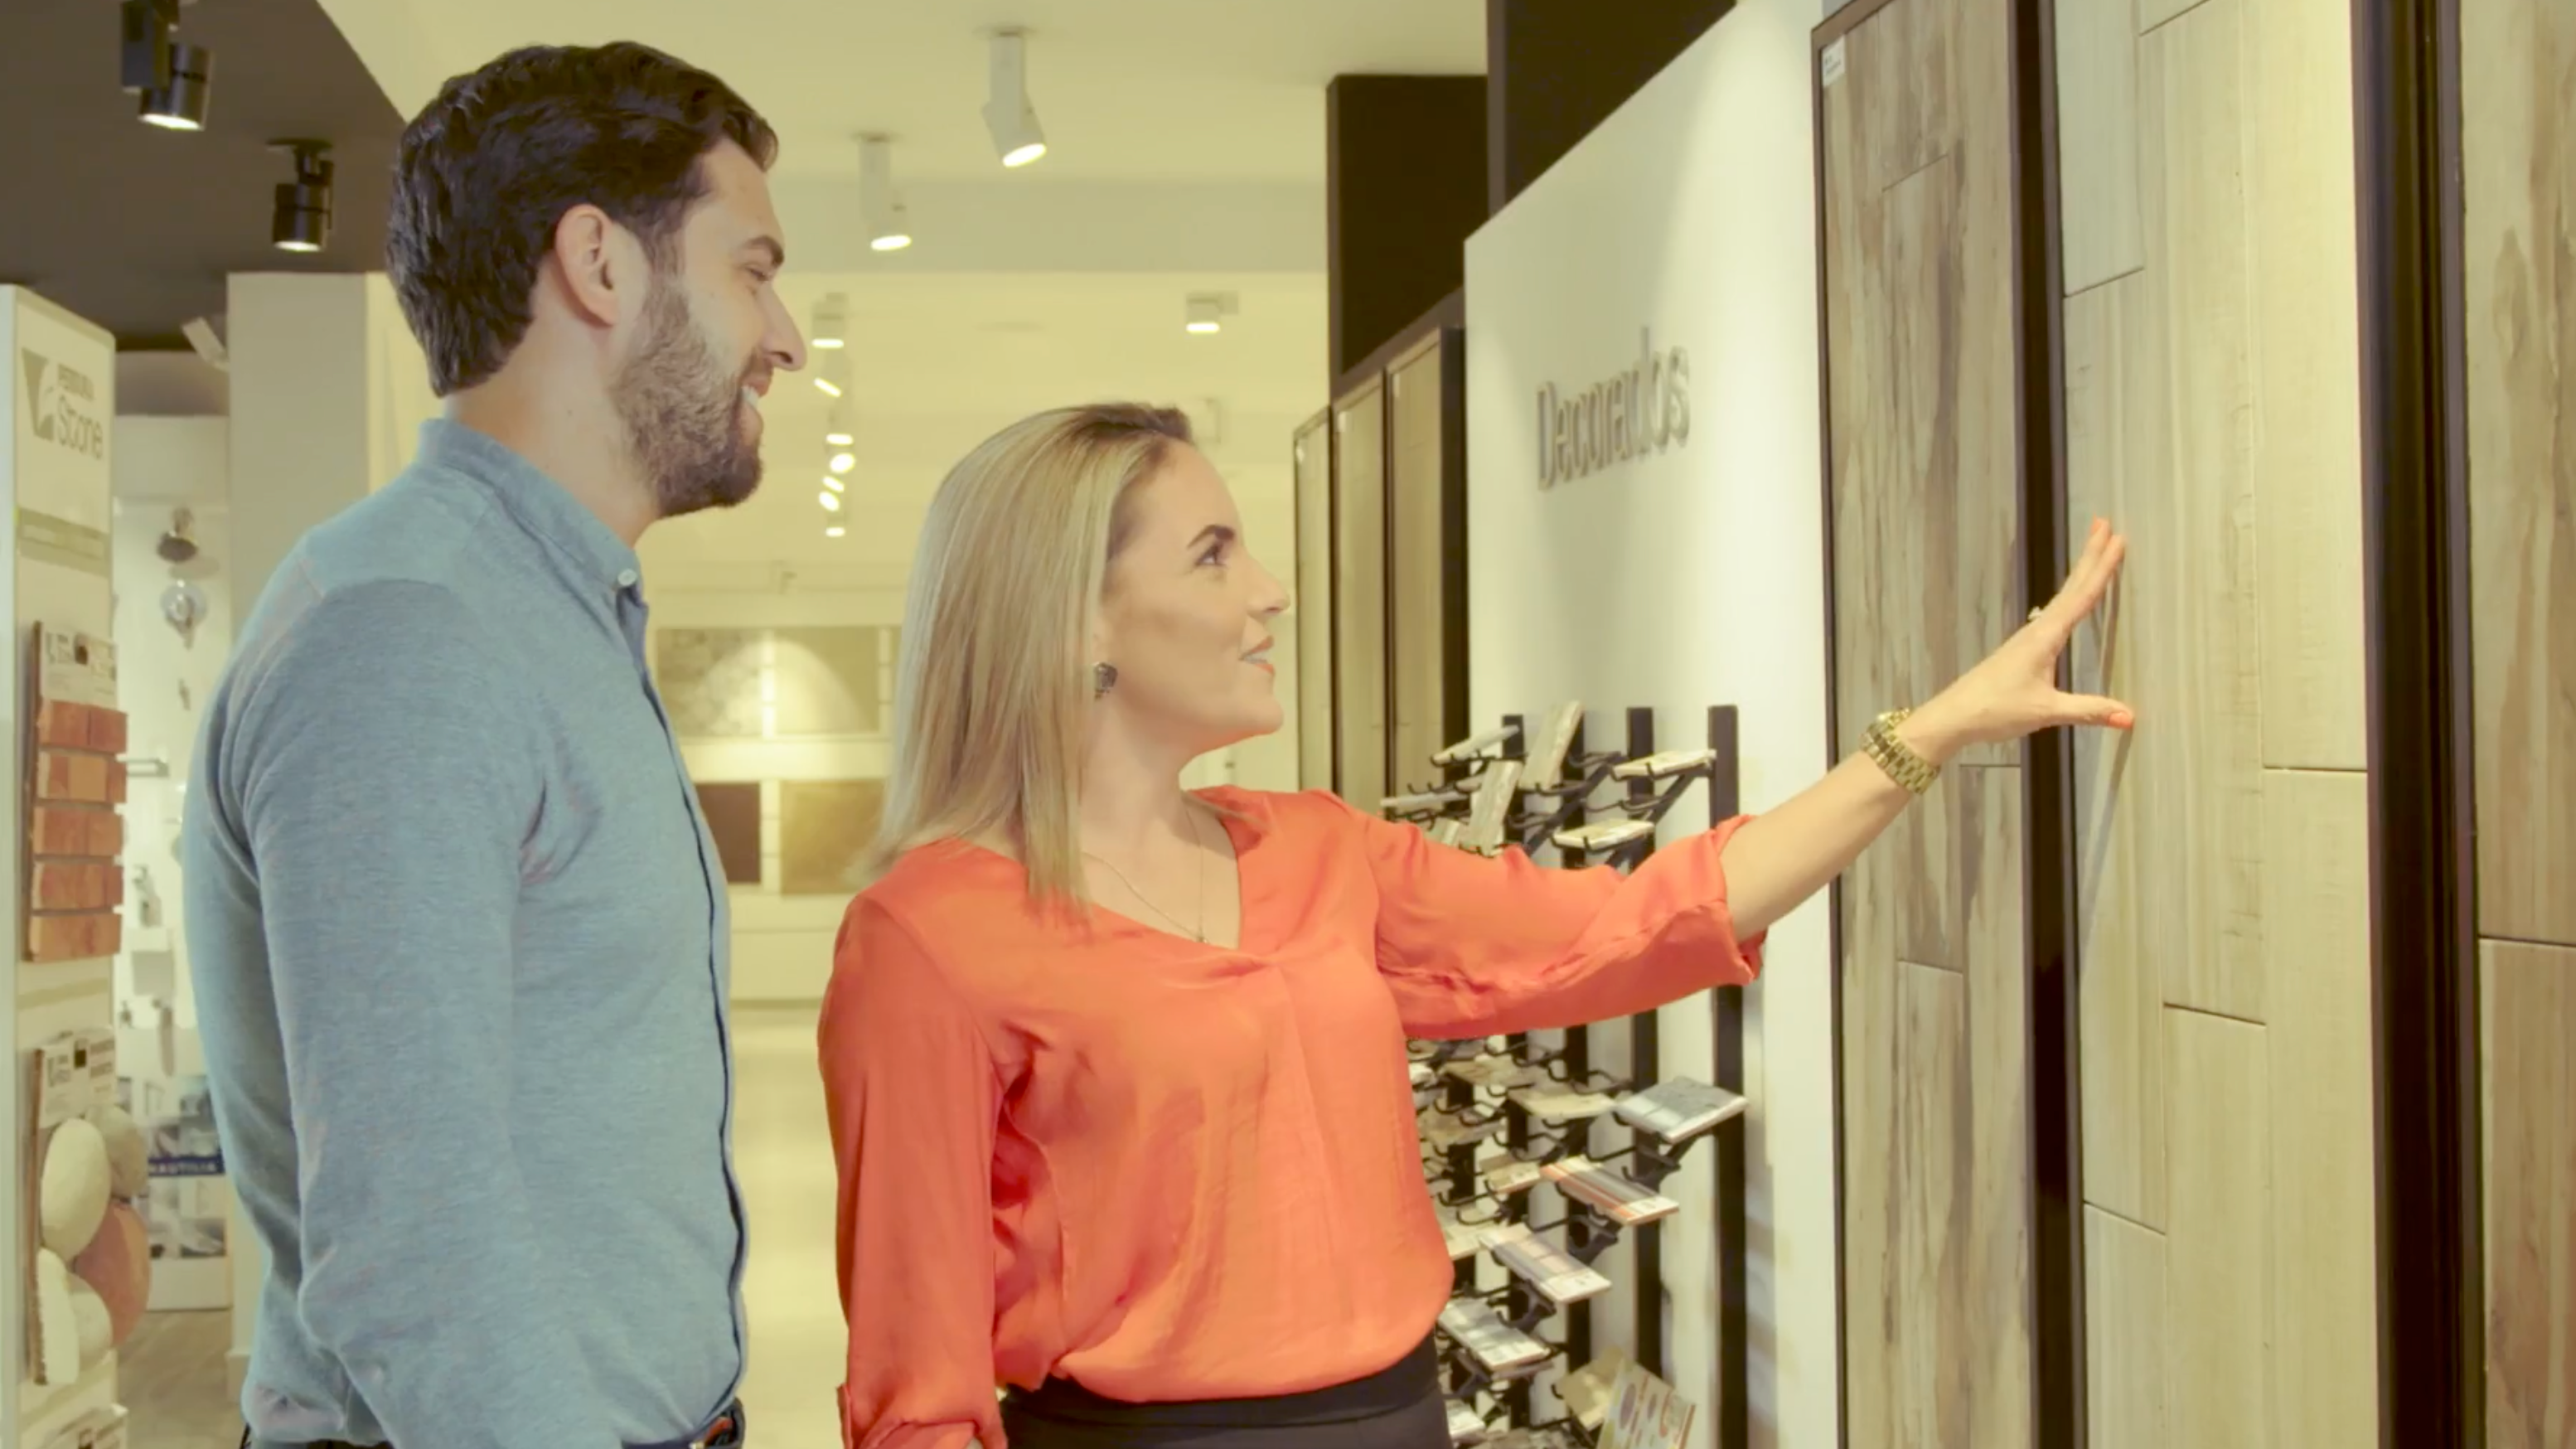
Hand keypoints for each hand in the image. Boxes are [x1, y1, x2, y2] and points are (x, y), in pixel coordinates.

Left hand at [1898, 517, 2131, 764]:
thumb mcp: (2046, 710)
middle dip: (2090, 556)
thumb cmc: (1996, 710)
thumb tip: (2131, 717)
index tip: (2117, 539)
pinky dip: (2068, 599)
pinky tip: (2070, 603)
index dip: (2102, 568)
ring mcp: (2027, 639)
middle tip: (2105, 523)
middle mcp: (2036, 631)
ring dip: (2079, 573)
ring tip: (2094, 552)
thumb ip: (2089, 710)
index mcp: (2044, 638)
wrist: (1954, 717)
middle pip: (2070, 587)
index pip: (2081, 596)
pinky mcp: (2021, 650)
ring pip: (2061, 598)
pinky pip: (2053, 615)